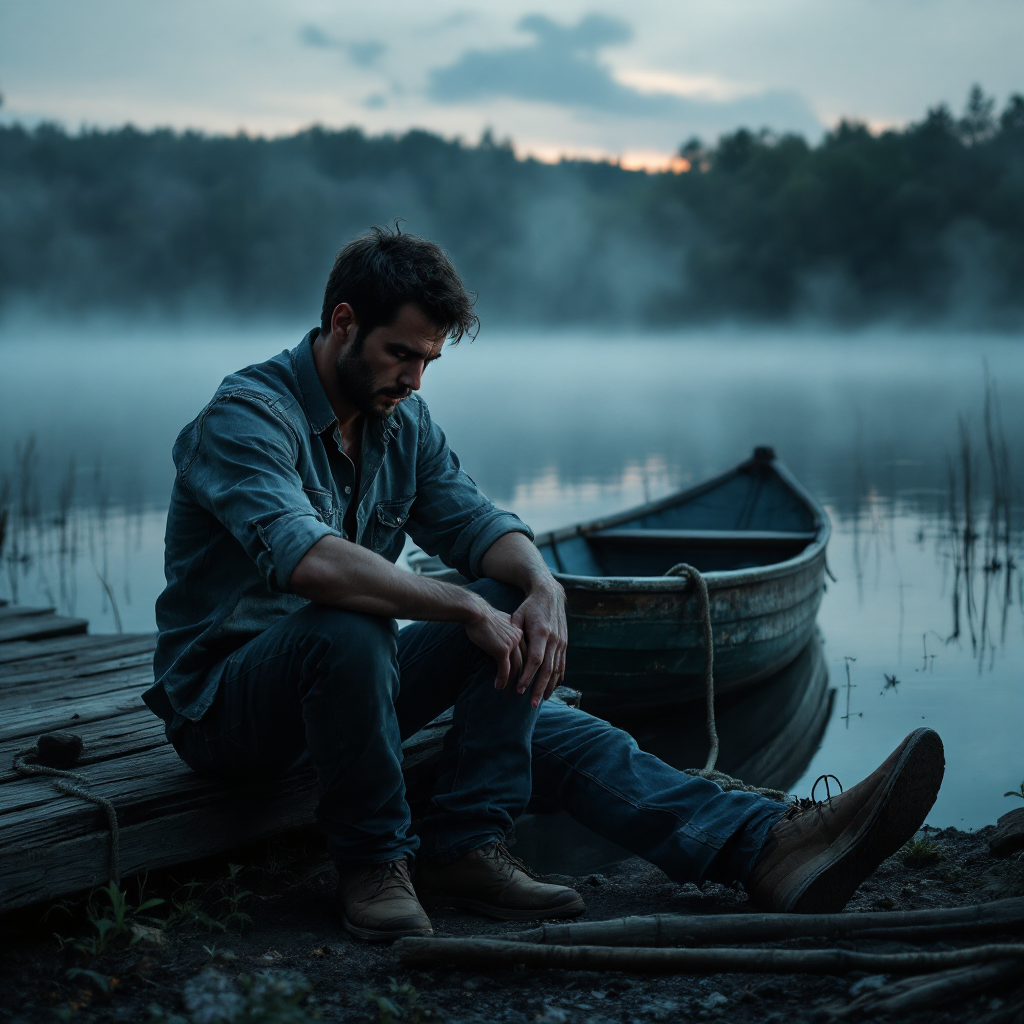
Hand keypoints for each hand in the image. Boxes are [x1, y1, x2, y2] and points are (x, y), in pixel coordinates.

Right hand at [463, 597, 523, 691]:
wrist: (474, 612)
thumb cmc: (482, 617)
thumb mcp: (498, 625)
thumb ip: (503, 636)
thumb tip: (499, 650)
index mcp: (520, 632)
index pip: (526, 653)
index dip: (526, 668)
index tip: (524, 679)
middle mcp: (519, 638)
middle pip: (524, 662)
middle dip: (523, 679)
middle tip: (520, 692)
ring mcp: (512, 644)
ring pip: (517, 668)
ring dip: (514, 683)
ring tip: (510, 695)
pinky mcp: (503, 650)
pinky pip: (505, 669)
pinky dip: (502, 679)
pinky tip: (498, 687)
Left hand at [510, 579, 567, 707]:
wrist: (550, 595)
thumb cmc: (530, 607)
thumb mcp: (518, 615)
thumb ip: (513, 633)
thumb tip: (506, 651)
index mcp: (541, 632)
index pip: (535, 660)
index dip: (528, 676)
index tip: (520, 689)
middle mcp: (554, 639)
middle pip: (547, 669)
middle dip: (539, 687)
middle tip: (532, 704)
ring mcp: (561, 642)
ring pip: (556, 669)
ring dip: (549, 686)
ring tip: (541, 700)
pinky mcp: (565, 644)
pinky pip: (562, 664)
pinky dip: (558, 678)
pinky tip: (552, 688)